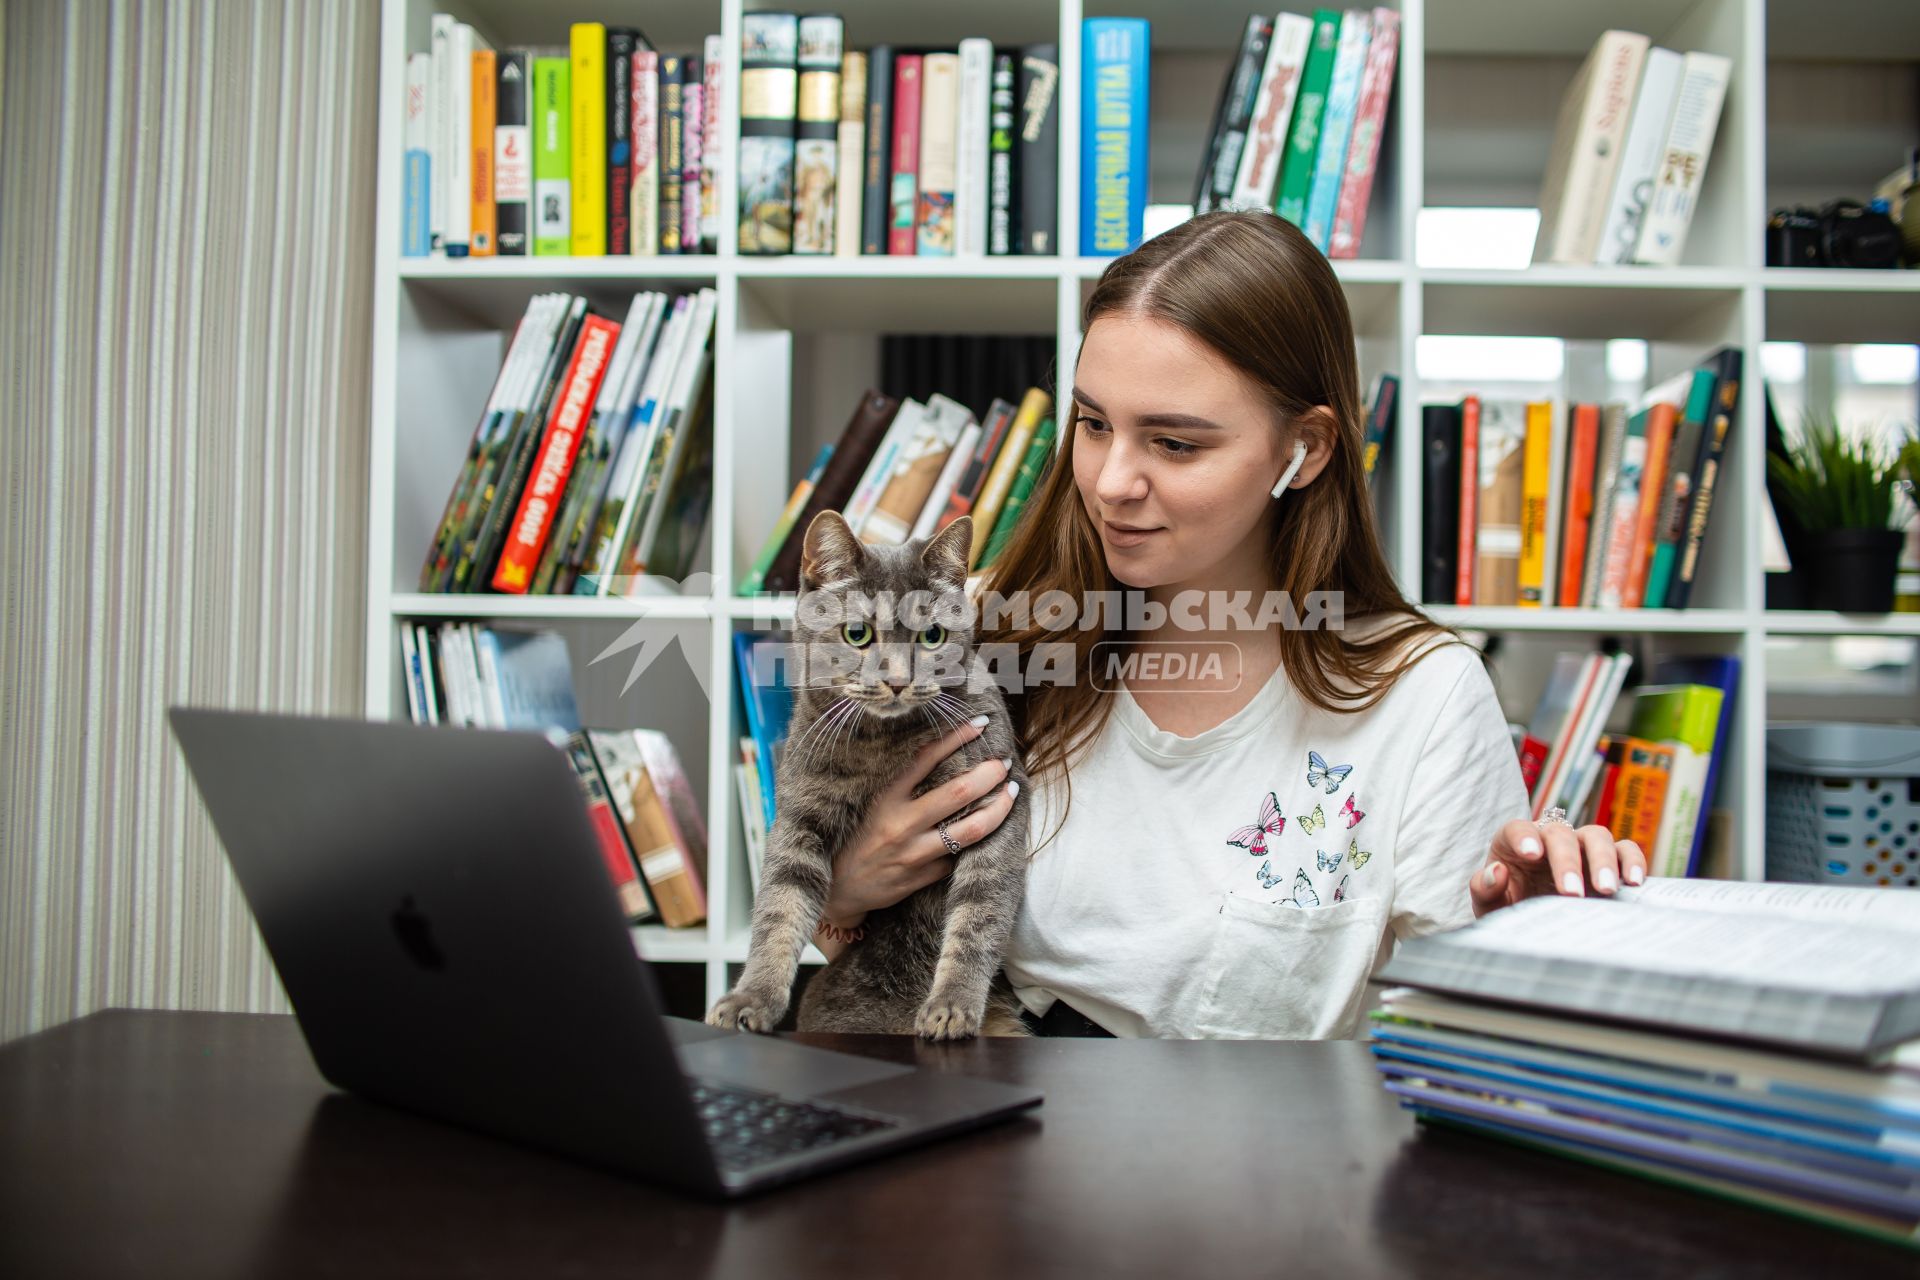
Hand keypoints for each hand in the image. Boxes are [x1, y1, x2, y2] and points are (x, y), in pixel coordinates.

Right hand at [820, 714, 1019, 931]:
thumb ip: (906, 786)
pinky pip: (959, 857)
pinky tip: (984, 830)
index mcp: (886, 798)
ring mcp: (915, 853)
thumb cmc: (859, 839)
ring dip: (999, 809)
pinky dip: (973, 843)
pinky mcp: (925, 877)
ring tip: (1010, 793)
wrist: (839, 889)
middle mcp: (901, 824)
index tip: (980, 724)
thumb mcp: (874, 804)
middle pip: (959, 793)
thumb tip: (948, 759)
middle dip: (990, 774)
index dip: (957, 737)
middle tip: (1003, 764)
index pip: (926, 758)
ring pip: (972, 829)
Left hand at [1469, 818, 1646, 917]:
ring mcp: (1581, 847)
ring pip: (1597, 836)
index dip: (1524, 838)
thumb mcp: (1490, 905)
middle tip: (1571, 891)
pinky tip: (1634, 883)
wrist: (1536, 922)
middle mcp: (1550, 838)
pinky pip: (1626, 850)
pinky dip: (1633, 861)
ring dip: (1603, 861)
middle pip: (1561, 834)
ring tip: (1606, 890)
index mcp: (1515, 842)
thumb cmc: (1509, 907)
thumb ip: (1485, 888)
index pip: (1518, 829)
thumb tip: (1496, 871)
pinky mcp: (1608, 861)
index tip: (1531, 855)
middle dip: (1567, 862)